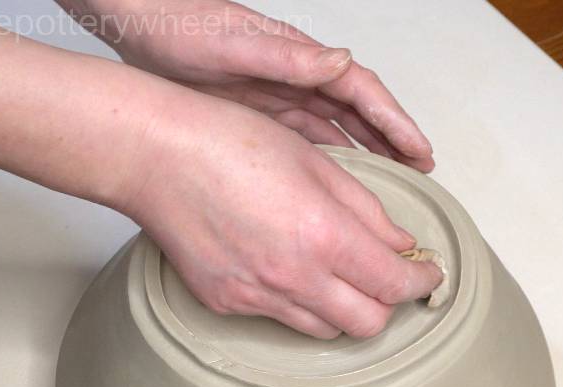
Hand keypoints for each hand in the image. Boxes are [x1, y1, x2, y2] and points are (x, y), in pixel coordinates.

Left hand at [60, 0, 434, 171]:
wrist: (141, 30)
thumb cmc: (184, 30)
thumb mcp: (237, 47)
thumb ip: (289, 58)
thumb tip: (342, 62)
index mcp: (303, 60)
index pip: (363, 94)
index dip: (395, 123)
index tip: (421, 151)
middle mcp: (300, 78)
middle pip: (359, 114)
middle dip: (392, 140)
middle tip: (420, 170)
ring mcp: (283, 97)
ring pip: (337, 129)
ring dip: (366, 152)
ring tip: (391, 179)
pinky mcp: (263, 113)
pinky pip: (307, 139)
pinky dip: (328, 157)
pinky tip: (338, 178)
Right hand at [118, 87, 441, 337]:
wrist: (157, 157)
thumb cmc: (230, 144)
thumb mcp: (316, 163)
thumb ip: (367, 211)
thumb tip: (400, 244)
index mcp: (323, 235)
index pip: (394, 284)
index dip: (422, 281)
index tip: (426, 273)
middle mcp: (293, 277)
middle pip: (368, 324)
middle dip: (386, 303)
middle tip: (384, 276)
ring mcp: (257, 297)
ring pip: (325, 329)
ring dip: (342, 307)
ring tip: (332, 271)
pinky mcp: (228, 305)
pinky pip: (280, 318)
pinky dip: (296, 301)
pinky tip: (283, 267)